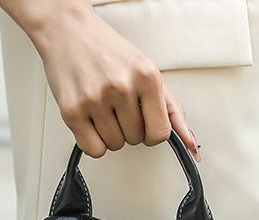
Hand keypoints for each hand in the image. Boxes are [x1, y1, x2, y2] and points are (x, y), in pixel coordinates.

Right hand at [5, 0, 199, 160]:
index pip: (160, 133)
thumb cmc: (108, 51)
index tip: (144, 122)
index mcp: (146, 76)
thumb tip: (190, 143)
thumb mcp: (148, 72)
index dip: (152, 133)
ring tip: (103, 109)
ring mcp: (95, 100)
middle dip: (129, 128)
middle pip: (136, 140)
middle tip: (118, 106)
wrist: (68, 31)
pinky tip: (92, 120)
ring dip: (111, 135)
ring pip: (115, 145)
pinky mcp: (72, 112)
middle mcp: (121, 87)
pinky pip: (94, 149)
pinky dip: (94, 142)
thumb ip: (171, 109)